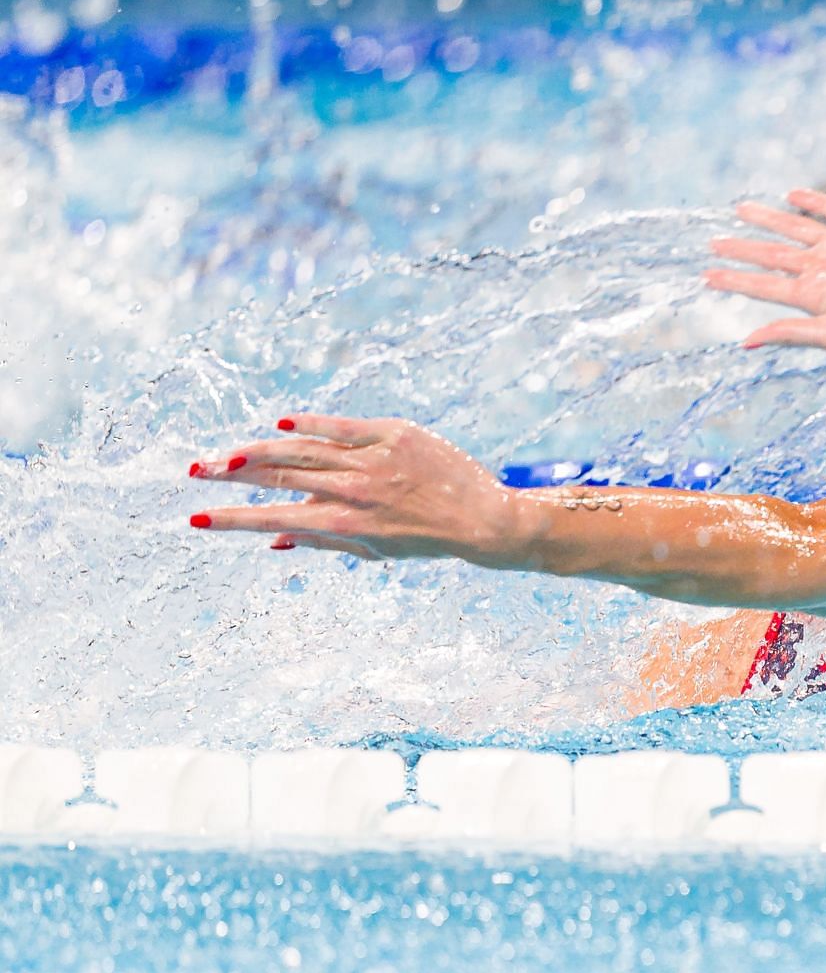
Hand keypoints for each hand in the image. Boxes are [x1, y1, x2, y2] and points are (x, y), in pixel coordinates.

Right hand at [186, 414, 527, 565]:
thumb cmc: (425, 539)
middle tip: (196, 471)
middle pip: (278, 476)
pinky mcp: (394, 433)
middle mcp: (353, 490)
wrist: (482, 518)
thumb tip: (273, 540)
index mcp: (345, 524)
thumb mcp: (372, 550)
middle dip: (231, 475)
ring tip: (225, 454)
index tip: (196, 519)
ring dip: (257, 450)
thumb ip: (321, 541)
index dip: (232, 520)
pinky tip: (281, 423)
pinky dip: (310, 423)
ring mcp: (373, 459)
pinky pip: (343, 425)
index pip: (274, 518)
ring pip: (302, 448)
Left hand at [703, 188, 825, 350]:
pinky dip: (812, 201)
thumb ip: (789, 333)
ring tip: (741, 209)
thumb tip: (744, 343)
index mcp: (812, 294)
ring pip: (795, 228)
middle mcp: (824, 268)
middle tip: (714, 242)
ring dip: (769, 218)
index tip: (706, 274)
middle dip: (743, 248)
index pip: (764, 285)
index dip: (734, 279)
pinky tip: (792, 195)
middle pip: (772, 255)